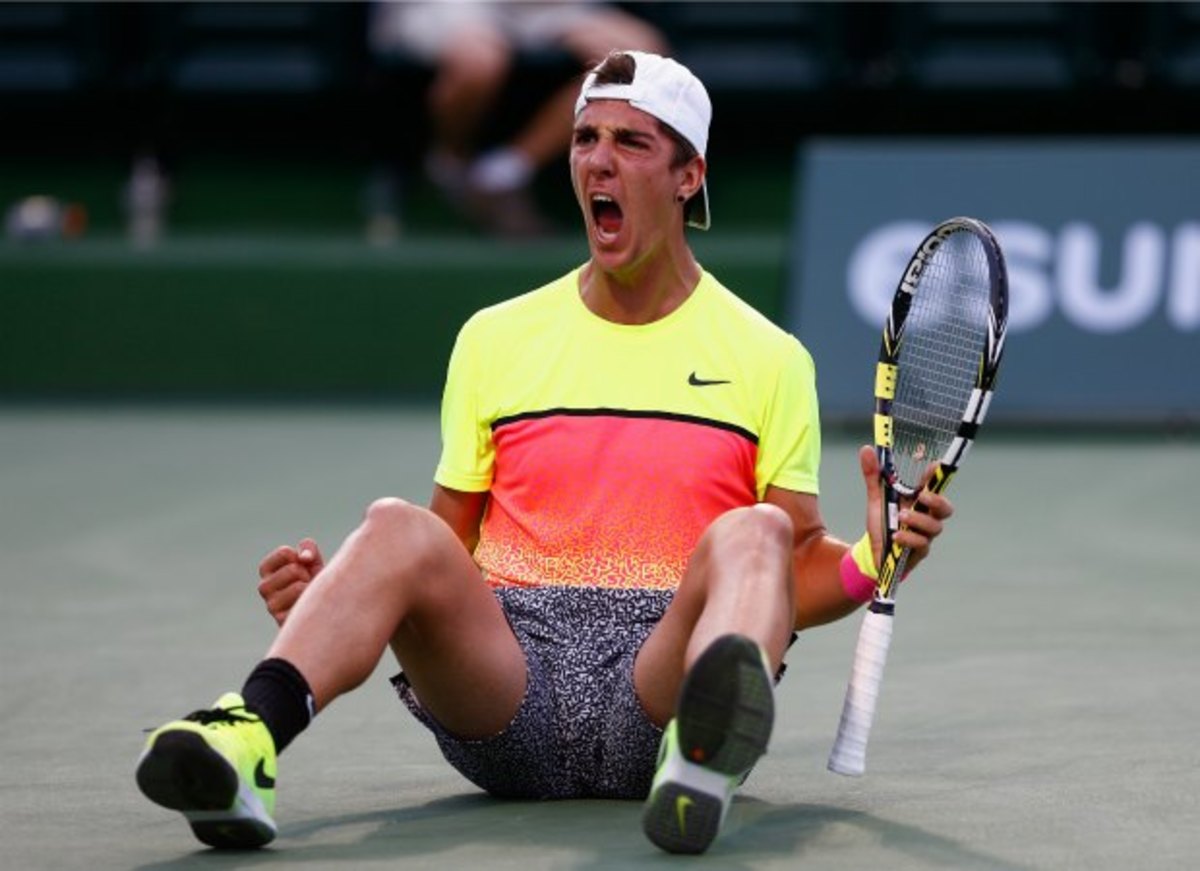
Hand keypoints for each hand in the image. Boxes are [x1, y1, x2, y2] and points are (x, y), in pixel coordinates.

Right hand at [257, 537, 324, 625]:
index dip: (301, 557)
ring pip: (298, 587)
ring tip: (307, 594)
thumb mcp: (312, 560)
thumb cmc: (314, 580)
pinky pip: (302, 606)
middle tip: (306, 582)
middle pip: (293, 569)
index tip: (303, 565)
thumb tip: (304, 558)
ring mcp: (271, 605)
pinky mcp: (281, 620)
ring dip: (309, 589)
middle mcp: (264, 587)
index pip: (285, 552)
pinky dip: (310, 603)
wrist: (321, 609)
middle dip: (307, 573)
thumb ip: (308, 548)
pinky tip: (307, 606)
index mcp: (267, 569)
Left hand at [858, 445, 953, 575]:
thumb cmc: (882, 523)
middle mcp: (927, 517)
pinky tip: (895, 536)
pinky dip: (909, 538)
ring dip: (918, 520)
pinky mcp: (919, 552)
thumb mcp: (876, 498)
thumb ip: (873, 475)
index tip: (936, 464)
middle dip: (938, 500)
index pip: (935, 486)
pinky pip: (921, 545)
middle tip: (923, 496)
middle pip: (946, 508)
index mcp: (919, 501)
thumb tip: (867, 449)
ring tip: (901, 516)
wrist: (874, 553)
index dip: (938, 476)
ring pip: (934, 527)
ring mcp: (925, 535)